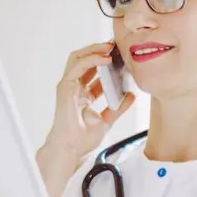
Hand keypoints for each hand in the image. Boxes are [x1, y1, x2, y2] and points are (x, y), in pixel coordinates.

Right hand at [45, 41, 135, 155]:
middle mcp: (74, 88)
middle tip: (115, 46)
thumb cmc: (82, 140)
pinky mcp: (65, 87)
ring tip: (110, 47)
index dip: (106, 62)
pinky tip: (105, 59)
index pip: (93, 72)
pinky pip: (78, 66)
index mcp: (83, 95)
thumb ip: (118, 108)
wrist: (71, 150)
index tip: (121, 57)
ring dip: (94, 50)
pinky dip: (92, 59)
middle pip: (84, 60)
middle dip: (98, 51)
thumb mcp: (106, 121)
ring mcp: (68, 87)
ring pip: (78, 58)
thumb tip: (131, 95)